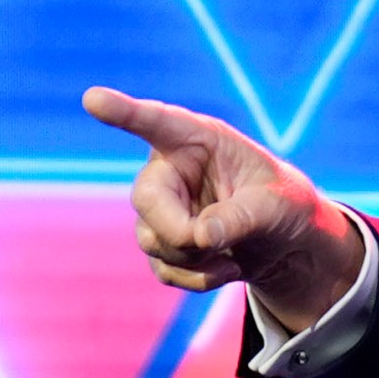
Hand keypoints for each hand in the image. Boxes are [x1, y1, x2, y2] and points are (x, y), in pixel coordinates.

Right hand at [82, 86, 362, 330]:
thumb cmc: (283, 204)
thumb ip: (241, 217)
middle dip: (180, 233)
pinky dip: (197, 278)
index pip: (157, 122)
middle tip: (215, 244)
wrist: (284, 241)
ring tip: (232, 252)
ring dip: (195, 258)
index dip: (124, 112)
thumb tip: (200, 237)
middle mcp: (170, 169)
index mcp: (199, 140)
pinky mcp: (162, 242)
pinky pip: (164, 269)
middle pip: (146, 200)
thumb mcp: (276, 206)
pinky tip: (226, 267)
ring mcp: (160, 208)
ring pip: (152, 240)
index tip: (94, 99)